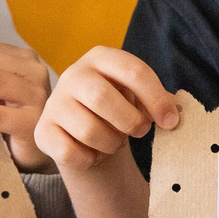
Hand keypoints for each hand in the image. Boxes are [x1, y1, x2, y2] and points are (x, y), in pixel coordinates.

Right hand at [36, 46, 178, 172]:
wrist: (83, 133)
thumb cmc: (117, 110)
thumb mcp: (138, 97)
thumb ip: (159, 101)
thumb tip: (175, 113)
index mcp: (101, 58)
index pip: (133, 72)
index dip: (156, 100)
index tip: (170, 122)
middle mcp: (73, 74)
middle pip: (102, 98)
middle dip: (130, 122)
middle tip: (140, 131)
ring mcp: (54, 103)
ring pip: (89, 130)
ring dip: (111, 144)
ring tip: (113, 140)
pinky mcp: (43, 131)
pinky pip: (71, 153)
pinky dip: (90, 159)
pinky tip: (92, 153)